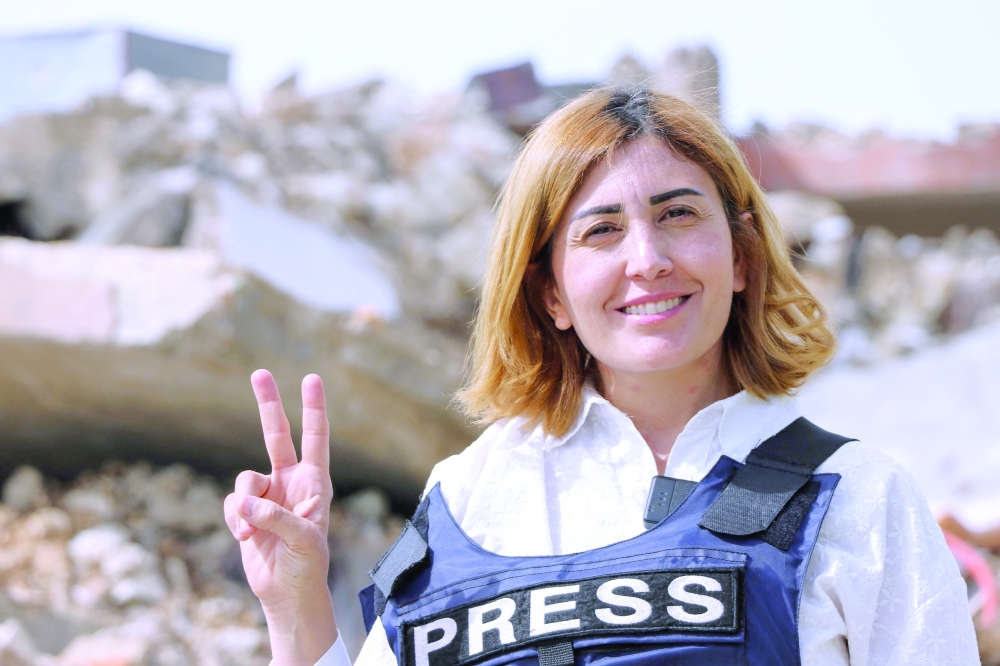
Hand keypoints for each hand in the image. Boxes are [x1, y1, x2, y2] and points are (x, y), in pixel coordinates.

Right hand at [224, 369, 337, 665]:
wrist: (288, 594)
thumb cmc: (308, 566)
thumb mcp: (302, 540)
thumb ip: (274, 516)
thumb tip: (243, 502)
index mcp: (315, 482)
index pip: (316, 437)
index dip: (314, 408)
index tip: (311, 378)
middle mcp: (291, 482)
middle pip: (277, 435)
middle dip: (269, 405)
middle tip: (259, 372)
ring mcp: (268, 495)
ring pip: (245, 479)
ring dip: (244, 503)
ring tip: (252, 531)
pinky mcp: (246, 512)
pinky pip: (232, 503)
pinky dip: (235, 519)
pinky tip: (246, 538)